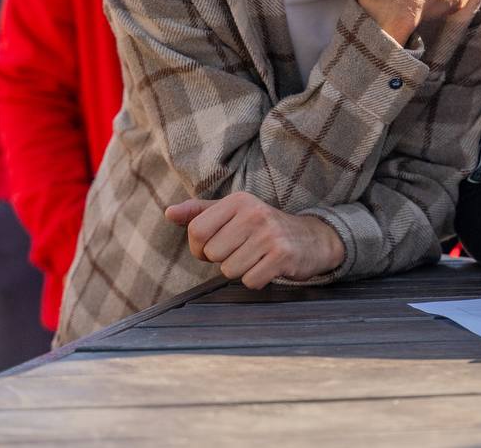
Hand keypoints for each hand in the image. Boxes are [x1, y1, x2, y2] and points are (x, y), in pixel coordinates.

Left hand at [164, 192, 345, 287]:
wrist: (312, 239)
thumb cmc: (263, 227)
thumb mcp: (233, 213)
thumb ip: (199, 213)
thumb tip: (168, 213)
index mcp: (238, 200)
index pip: (196, 231)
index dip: (200, 247)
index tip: (216, 247)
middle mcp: (254, 213)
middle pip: (212, 254)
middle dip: (224, 259)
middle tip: (244, 250)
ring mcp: (269, 234)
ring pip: (229, 270)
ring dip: (241, 270)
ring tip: (257, 257)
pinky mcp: (282, 256)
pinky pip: (250, 281)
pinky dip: (256, 280)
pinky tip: (267, 267)